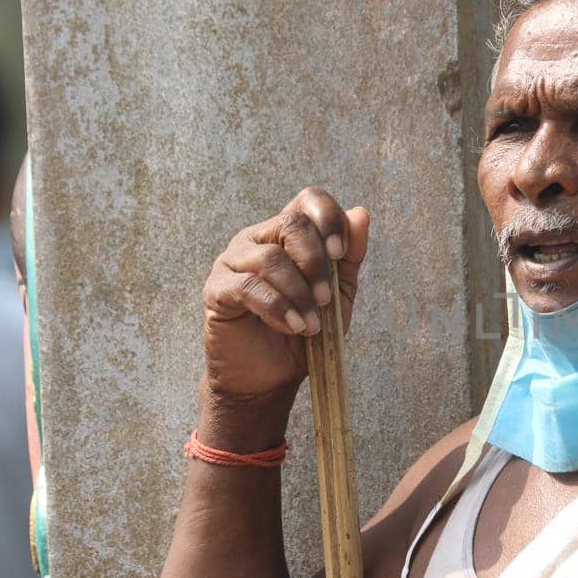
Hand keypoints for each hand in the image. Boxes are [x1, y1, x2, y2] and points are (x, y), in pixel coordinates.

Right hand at [201, 188, 369, 402]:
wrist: (270, 378)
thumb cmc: (303, 332)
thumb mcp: (337, 295)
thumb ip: (348, 258)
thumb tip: (361, 213)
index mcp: (288, 235)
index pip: (309, 199)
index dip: (329, 218)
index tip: (340, 254)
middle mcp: (258, 239)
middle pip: (291, 223)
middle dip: (316, 263)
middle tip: (327, 300)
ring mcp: (232, 261)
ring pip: (270, 258)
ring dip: (299, 294)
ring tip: (312, 325)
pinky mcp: (216, 290)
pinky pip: (248, 287)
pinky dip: (277, 308)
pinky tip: (292, 328)